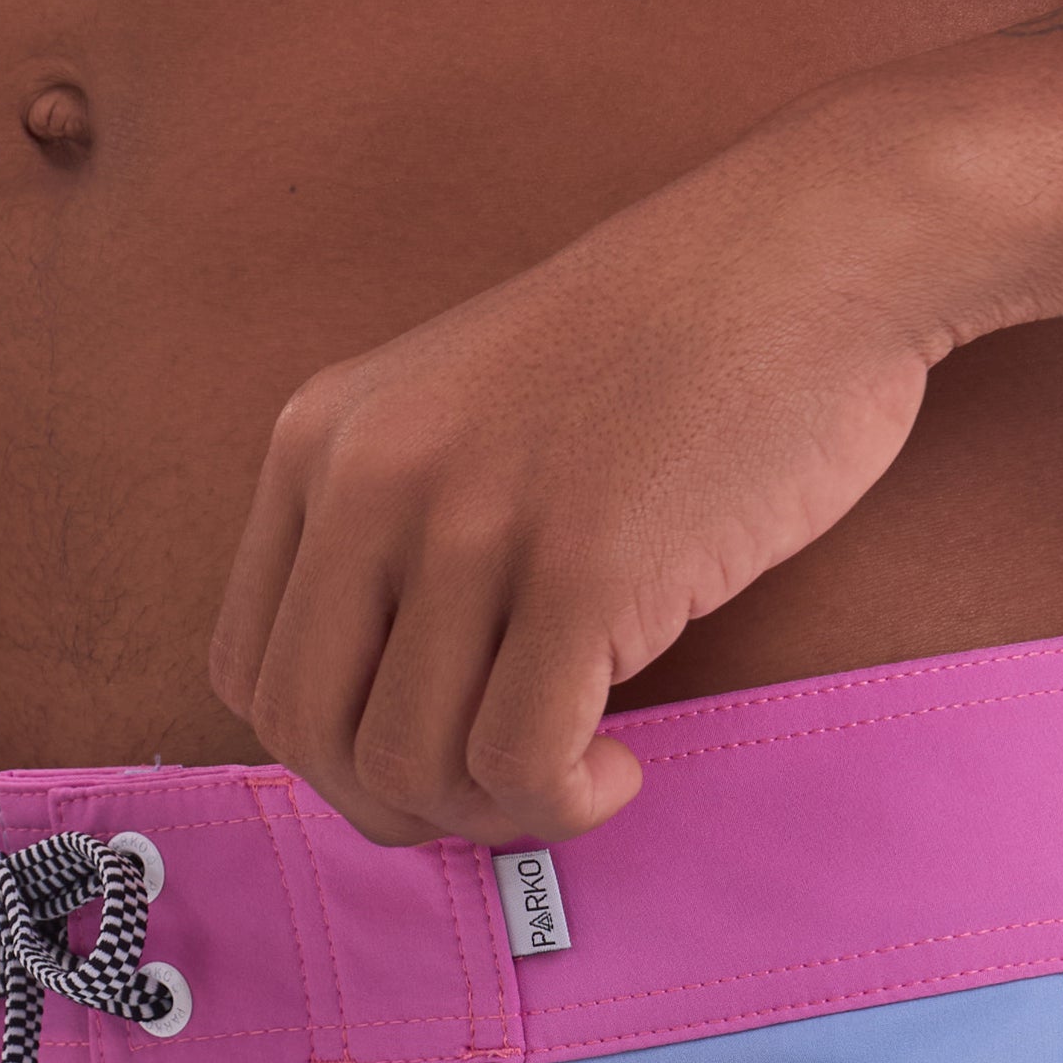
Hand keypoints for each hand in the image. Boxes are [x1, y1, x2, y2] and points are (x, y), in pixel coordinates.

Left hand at [209, 94, 962, 844]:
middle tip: (504, 790)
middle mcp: (373, 477)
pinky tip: (620, 767)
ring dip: (494, 814)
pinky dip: (566, 802)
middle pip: (313, 738)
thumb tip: (383, 725)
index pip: (248, 673)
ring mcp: (475, 522)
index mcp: (322, 440)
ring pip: (410, 767)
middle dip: (403, 808)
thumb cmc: (665, 349)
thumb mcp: (464, 408)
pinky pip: (521, 763)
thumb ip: (401, 530)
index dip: (334, 754)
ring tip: (577, 769)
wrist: (814, 248)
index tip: (436, 751)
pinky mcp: (586, 571)